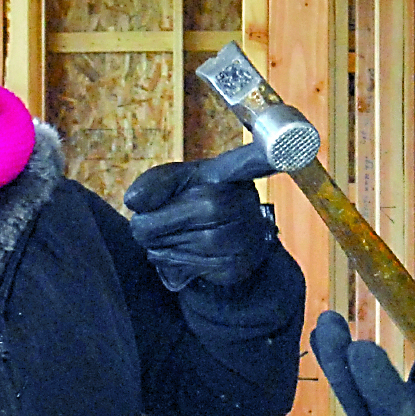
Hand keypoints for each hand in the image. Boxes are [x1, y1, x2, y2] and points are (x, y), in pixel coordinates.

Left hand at [125, 141, 279, 290]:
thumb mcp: (171, 186)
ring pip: (200, 241)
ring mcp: (247, 234)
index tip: (279, 150)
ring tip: (157, 241)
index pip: (252, 161)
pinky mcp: (239, 264)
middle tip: (141, 228)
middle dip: (160, 222)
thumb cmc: (189, 207)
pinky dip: (175, 263)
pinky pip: (202, 265)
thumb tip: (135, 202)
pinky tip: (173, 255)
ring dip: (164, 245)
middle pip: (205, 207)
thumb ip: (152, 185)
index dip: (266, 154)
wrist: (211, 249)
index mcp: (229, 173)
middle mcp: (245, 200)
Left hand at [310, 311, 414, 415]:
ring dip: (344, 371)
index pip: (403, 415)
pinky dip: (359, 380)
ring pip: (370, 411)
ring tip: (328, 326)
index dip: (376, 384)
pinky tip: (347, 348)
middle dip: (343, 370)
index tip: (361, 348)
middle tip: (326, 323)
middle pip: (371, 413)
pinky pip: (380, 408)